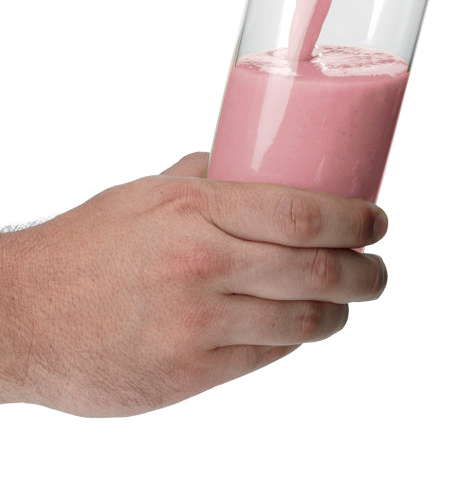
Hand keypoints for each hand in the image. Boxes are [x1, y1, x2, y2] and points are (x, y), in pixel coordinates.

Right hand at [0, 153, 387, 416]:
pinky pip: (266, 357)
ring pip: (301, 321)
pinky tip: (302, 327)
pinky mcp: (188, 374)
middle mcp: (203, 268)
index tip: (377, 220)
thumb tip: (259, 159)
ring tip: (351, 300)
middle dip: (365, 271)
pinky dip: (295, 340)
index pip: (302, 214)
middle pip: (316, 270)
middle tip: (378, 267)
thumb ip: (208, 178)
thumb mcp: (148, 194)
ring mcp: (197, 326)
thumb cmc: (84, 249)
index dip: (353, 219)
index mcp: (197, 212)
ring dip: (340, 312)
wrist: (19, 319)